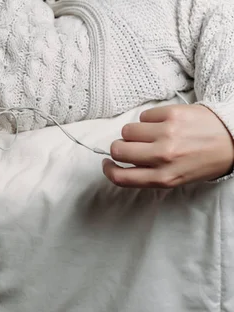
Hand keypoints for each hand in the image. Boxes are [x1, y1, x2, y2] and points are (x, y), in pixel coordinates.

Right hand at [103, 104, 233, 187]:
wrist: (233, 140)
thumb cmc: (204, 161)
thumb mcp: (176, 178)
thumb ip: (148, 175)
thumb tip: (122, 163)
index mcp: (163, 177)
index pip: (121, 177)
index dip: (109, 170)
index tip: (108, 163)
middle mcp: (163, 157)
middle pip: (119, 150)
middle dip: (120, 148)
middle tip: (130, 146)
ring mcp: (167, 134)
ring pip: (128, 130)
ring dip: (134, 132)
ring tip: (150, 134)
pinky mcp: (172, 114)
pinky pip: (144, 116)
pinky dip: (149, 120)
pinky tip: (163, 123)